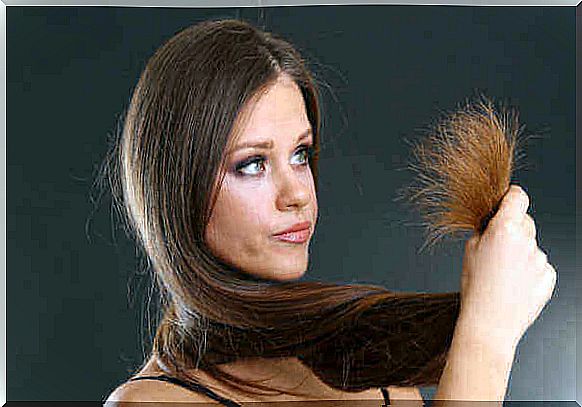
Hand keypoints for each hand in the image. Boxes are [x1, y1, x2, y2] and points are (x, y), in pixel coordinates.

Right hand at [459, 185, 555, 347]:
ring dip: (520, 253)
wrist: (490, 323)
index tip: (508, 200)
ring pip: (531, 246)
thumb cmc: (476, 289)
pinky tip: (513, 284)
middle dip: (513, 229)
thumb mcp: (469, 250)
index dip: (511, 197)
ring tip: (502, 274)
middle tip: (496, 247)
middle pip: (525, 221)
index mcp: (505, 229)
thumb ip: (486, 231)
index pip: (518, 197)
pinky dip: (528, 271)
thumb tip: (495, 223)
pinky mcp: (549, 276)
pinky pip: (539, 265)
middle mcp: (527, 241)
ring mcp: (540, 259)